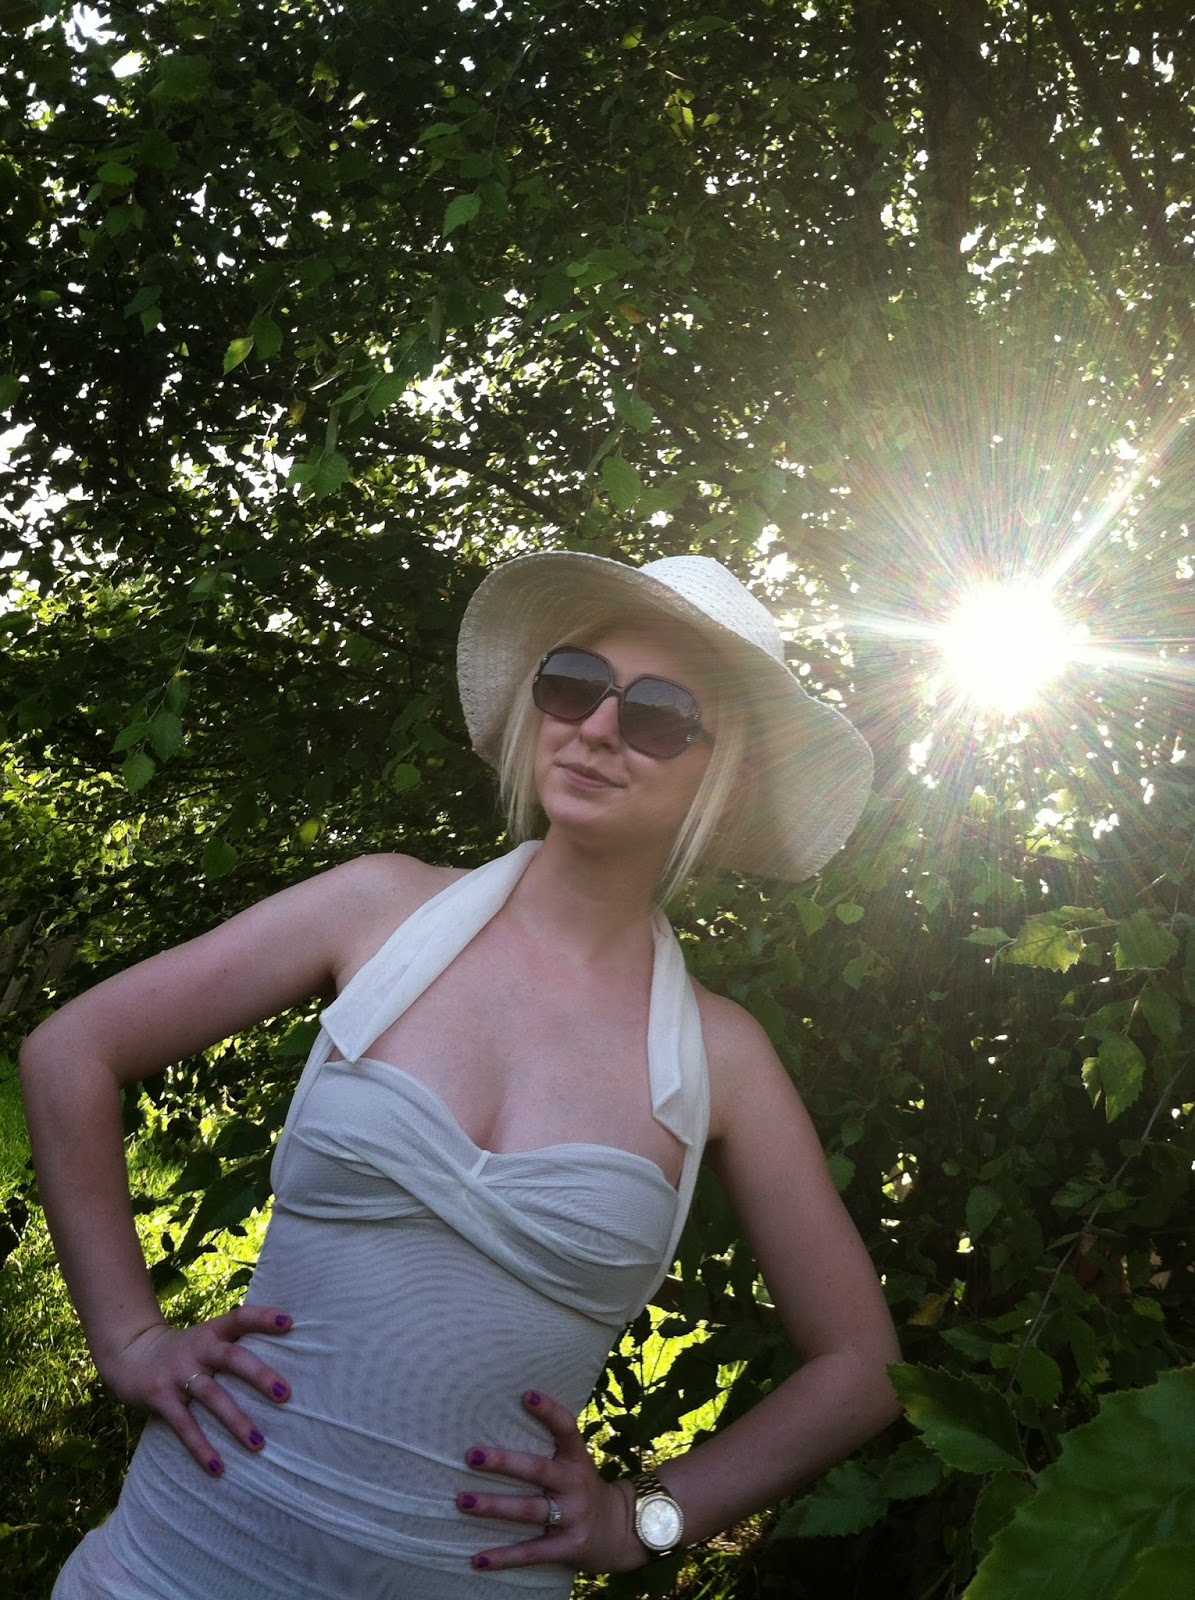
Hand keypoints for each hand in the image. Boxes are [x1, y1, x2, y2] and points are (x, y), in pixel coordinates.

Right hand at [98, 1306, 292, 1476]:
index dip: (263, 1318)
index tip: (289, 1323)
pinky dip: (201, 1448)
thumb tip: (286, 1361)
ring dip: (236, 1421)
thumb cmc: (184, 1351)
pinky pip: (184, 1426)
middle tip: (286, 1394)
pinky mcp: (159, 1397)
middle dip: (259, 1375)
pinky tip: (218, 1468)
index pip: (240, 1317)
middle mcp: (197, 1349)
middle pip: (232, 1358)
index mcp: (212, 1332)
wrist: (129, 1353)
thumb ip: (235, 1344)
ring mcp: (177, 1373)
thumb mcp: (206, 1338)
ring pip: (212, 1396)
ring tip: (259, 1444)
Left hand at [457, 1390, 643, 1574]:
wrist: (619, 1532)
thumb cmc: (582, 1489)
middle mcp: (576, 1485)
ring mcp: (573, 1517)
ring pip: (529, 1510)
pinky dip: (504, 1557)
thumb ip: (549, 1450)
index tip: (526, 1395)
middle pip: (537, 1470)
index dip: (549, 1412)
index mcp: (577, 1459)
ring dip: (494, 1506)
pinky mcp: (568, 1547)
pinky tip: (478, 1559)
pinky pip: (532, 1552)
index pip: (567, 1429)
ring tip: (463, 1500)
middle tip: (471, 1455)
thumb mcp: (575, 1465)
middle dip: (503, 1462)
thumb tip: (499, 1425)